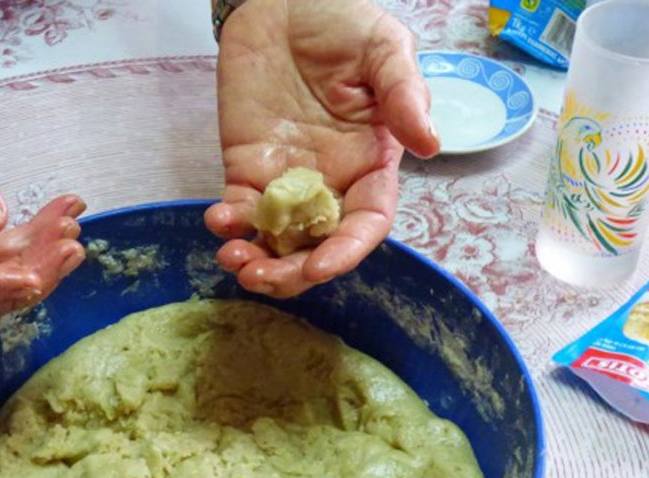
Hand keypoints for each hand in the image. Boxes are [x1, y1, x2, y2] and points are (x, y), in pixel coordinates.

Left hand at [206, 0, 439, 297]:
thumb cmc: (341, 21)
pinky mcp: (247, 168)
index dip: (346, 252)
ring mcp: (285, 180)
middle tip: (262, 278)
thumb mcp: (385, 48)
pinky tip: (219, 222)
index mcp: (369, 164)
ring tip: (236, 261)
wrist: (284, 0)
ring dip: (256, 261)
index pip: (365, 223)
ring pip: (274, 239)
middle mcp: (329, 182)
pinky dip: (227, 224)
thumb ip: (405, 95)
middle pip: (316, 246)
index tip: (321, 267)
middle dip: (291, 272)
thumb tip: (429, 145)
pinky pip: (239, 209)